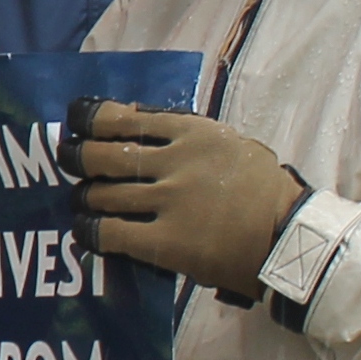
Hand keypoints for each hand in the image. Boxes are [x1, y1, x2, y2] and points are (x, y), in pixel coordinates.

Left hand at [69, 97, 306, 293]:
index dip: (88, 118)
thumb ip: (183, 132)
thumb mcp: (229, 144)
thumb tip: (130, 117)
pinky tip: (86, 232)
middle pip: (101, 155)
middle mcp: (176, 162)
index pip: (122, 117)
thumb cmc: (263, 191)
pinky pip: (111, 233)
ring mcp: (170, 203)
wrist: (292, 239)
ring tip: (80, 201)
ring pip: (101, 195)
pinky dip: (90, 231)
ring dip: (82, 198)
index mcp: (193, 133)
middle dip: (75, 157)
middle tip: (68, 161)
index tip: (75, 120)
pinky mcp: (168, 242)